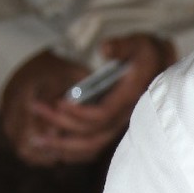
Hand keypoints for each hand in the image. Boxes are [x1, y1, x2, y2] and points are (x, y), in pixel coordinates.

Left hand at [2, 35, 174, 167]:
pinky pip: (90, 146)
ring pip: (90, 146)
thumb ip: (122, 46)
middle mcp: (124, 116)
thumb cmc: (145, 54)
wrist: (158, 66)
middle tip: (35, 108)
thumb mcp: (138, 44)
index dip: (79, 112)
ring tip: (35, 140)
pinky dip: (69, 148)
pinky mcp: (110, 127)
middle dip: (61, 124)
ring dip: (61, 145)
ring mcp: (117, 124)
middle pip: (91, 133)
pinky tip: (50, 144)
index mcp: (129, 98)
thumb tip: (105, 48)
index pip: (102, 114)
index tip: (59, 102)